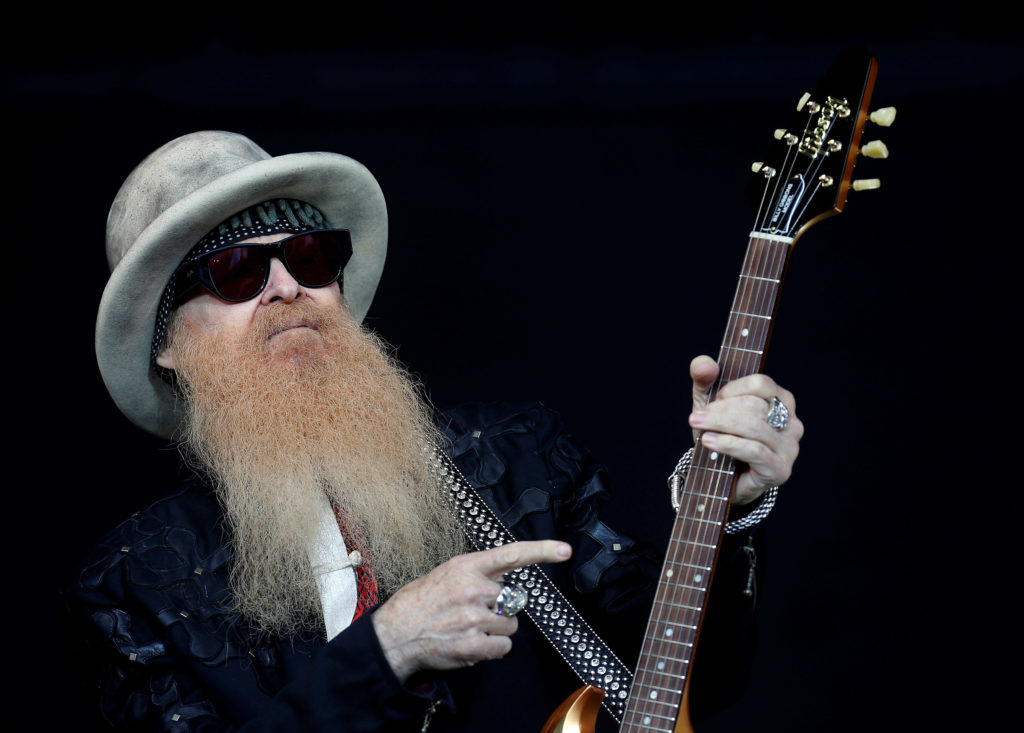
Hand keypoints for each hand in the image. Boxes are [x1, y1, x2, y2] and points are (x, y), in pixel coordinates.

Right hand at [371, 540, 571, 681]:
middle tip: (474, 612)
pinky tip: (471, 643)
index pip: (511, 554)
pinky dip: (492, 648)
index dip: (542, 551)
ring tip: (469, 628)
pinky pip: (503, 646)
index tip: (565, 550)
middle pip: (513, 599)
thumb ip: (477, 573)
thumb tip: (505, 578)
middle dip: (501, 608)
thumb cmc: (420, 603)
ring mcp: (474, 617)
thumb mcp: (446, 574)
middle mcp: (473, 589)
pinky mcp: (473, 644)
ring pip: (511, 624)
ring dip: (496, 630)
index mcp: (466, 566)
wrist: (394, 634)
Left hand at [688, 355, 802, 504]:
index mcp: (781, 400)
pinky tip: (709, 441)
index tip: (714, 398)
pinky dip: (727, 444)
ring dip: (720, 425)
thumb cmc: (723, 436)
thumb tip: (704, 364)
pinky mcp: (780, 469)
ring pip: (754, 427)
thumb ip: (705, 380)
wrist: (724, 478)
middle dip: (720, 410)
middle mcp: (792, 422)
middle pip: (754, 406)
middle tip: (696, 417)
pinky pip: (754, 450)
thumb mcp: (710, 404)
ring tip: (699, 427)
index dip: (733, 389)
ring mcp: (789, 447)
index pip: (761, 383)